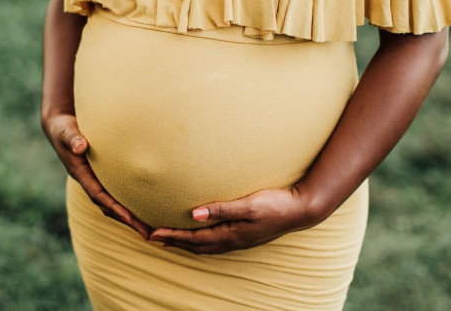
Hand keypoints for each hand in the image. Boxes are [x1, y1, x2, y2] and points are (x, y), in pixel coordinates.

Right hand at [42, 113, 150, 239]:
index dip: (113, 207)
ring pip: (111, 203)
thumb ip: (73, 139)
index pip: (97, 195)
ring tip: (149, 228)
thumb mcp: (66, 131)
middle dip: (126, 220)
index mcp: (79, 173)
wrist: (58, 127)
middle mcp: (87, 180)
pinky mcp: (99, 175)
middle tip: (147, 233)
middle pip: (107, 206)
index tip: (129, 218)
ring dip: (128, 216)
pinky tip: (143, 207)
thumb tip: (80, 147)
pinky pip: (113, 193)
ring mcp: (93, 180)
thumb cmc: (64, 128)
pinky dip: (126, 203)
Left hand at [149, 188, 312, 254]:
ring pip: (203, 246)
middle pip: (194, 246)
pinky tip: (196, 233)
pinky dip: (198, 240)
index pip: (193, 238)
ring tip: (166, 237)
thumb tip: (193, 215)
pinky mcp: (242, 236)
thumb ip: (220, 209)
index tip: (151, 233)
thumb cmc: (276, 204)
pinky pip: (212, 242)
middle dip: (172, 241)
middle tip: (150, 236)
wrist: (301, 210)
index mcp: (230, 235)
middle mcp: (231, 242)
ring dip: (183, 243)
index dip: (171, 236)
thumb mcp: (248, 204)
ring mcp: (237, 240)